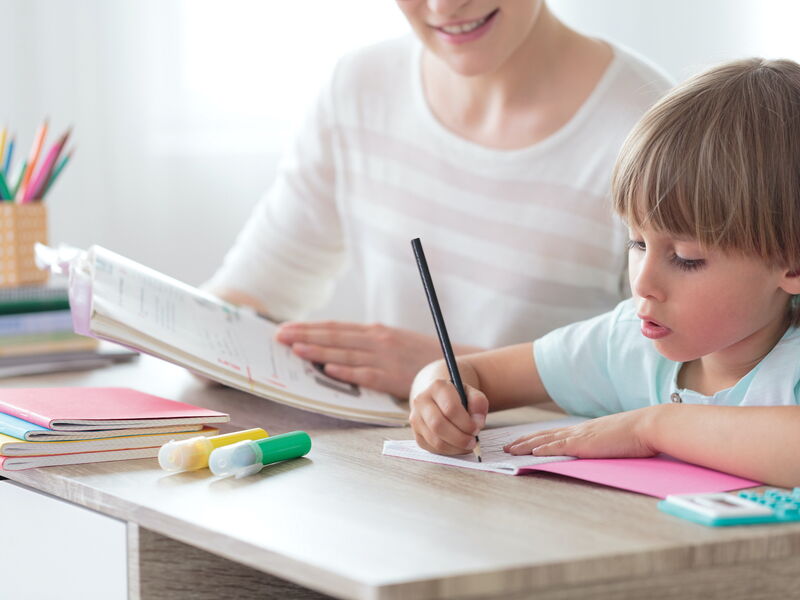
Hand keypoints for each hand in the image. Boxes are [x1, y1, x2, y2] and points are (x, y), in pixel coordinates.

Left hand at [275, 321, 450, 397]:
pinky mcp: (391, 376)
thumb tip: (337, 347)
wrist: (451, 364)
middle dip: (305, 335)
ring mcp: (384, 358)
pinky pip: (365, 374)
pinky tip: (328, 369)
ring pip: (345, 353)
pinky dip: (346, 371)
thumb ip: (367, 343)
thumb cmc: (419, 356)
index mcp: (375, 332)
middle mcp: (377, 341)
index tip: (287, 328)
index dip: (310, 327)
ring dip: (319, 350)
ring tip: (295, 349)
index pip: (336, 328)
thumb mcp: (392, 342)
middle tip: (279, 336)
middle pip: (335, 337)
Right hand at [409, 379, 488, 455]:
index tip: (476, 428)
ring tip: (467, 445)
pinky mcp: (416, 434)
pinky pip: (433, 448)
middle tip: (473, 441)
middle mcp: (422, 401)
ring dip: (455, 447)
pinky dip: (449, 451)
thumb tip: (477, 422)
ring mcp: (416, 419)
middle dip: (460, 438)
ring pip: (435, 440)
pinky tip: (458, 446)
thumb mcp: (471, 393)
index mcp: (437, 387)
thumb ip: (478, 403)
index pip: (450, 409)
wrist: (437, 398)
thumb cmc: (457, 397)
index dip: (466, 423)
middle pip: (438, 425)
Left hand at [503, 407, 658, 458]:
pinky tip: (530, 453)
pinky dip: (542, 449)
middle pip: (543, 435)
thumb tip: (599, 450)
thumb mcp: (614, 439)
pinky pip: (558, 446)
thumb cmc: (638, 435)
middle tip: (506, 447)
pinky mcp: (585, 444)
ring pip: (545, 440)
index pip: (554, 434)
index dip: (536, 438)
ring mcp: (580, 436)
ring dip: (525, 446)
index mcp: (585, 430)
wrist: (649, 425)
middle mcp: (578, 431)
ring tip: (509, 450)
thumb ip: (603, 444)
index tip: (522, 442)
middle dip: (523, 442)